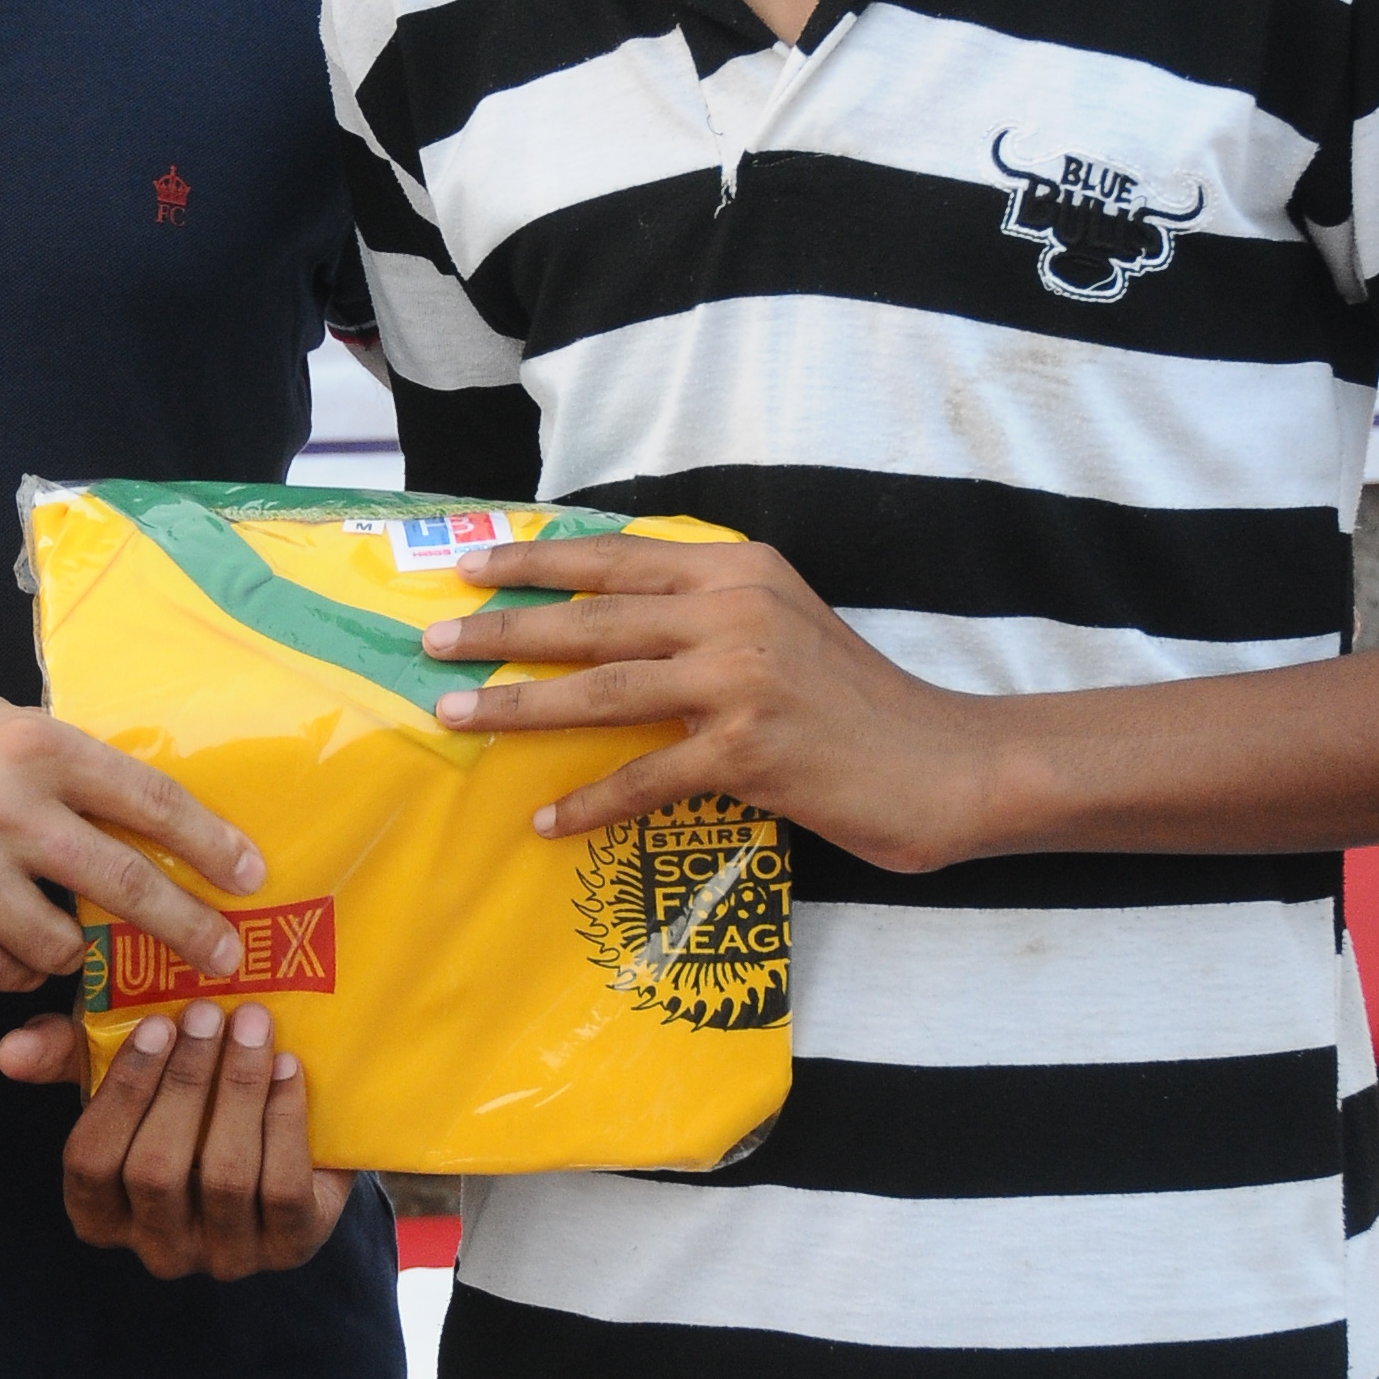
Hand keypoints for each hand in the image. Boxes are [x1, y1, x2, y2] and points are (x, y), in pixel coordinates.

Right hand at [0, 692, 264, 990]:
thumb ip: (60, 759)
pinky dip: (9, 965)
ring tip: (50, 928)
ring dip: (70, 951)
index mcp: (31, 749)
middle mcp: (3, 811)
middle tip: (220, 955)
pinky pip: (3, 973)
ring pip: (61, 947)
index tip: (249, 874)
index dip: (208, 843)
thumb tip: (148, 804)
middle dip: (186, 928)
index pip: (147, 799)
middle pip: (125, 884)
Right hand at [0, 999, 354, 1279]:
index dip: (121, 1094)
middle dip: (185, 1083)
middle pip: (156, 1171)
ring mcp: (224, 1256)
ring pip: (224, 1178)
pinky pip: (283, 1189)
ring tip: (253, 1027)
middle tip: (209, 1014)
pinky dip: (284, 1122)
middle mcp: (157, 1249)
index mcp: (101, 1216)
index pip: (90, 1164)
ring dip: (239, 1091)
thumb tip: (8, 1050)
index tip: (155, 1025)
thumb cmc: (187, 1103)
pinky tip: (288, 1068)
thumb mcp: (127, 1078)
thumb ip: (66, 1059)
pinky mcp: (290, 1248)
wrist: (290, 1132)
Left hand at [421, 533, 1004, 873]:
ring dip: (520, 706)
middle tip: (432, 642)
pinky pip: (646, 778)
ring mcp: (742, 680)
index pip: (616, 556)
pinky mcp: (750, 752)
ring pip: (602, 689)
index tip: (468, 566)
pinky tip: (546, 821)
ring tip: (455, 715)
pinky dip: (591, 803)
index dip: (536, 560)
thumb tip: (609, 619)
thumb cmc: (858, 702)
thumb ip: (706, 608)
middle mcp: (735, 611)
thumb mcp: (783, 620)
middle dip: (503, 629)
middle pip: (592, 616)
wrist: (946, 763)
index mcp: (738, 568)